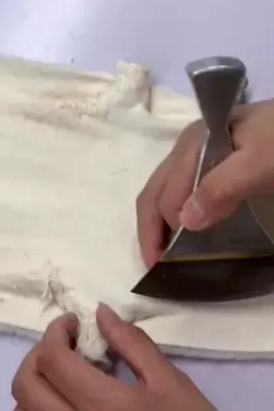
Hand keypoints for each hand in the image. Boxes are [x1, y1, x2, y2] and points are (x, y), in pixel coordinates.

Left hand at [11, 306, 273, 410]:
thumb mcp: (171, 380)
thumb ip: (131, 342)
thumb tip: (99, 315)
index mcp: (104, 407)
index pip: (51, 359)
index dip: (56, 332)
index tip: (75, 325)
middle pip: (24, 386)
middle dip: (37, 356)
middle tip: (67, 348)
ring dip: (33, 390)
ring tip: (64, 380)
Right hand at [136, 100, 273, 267]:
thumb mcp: (260, 163)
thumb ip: (222, 187)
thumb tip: (183, 222)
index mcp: (193, 143)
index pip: (164, 195)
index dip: (160, 232)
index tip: (166, 267)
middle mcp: (190, 146)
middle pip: (156, 191)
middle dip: (151, 229)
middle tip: (155, 267)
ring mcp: (204, 152)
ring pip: (168, 190)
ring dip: (162, 223)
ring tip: (166, 254)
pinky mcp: (220, 160)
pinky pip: (187, 188)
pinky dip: (179, 213)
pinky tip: (188, 229)